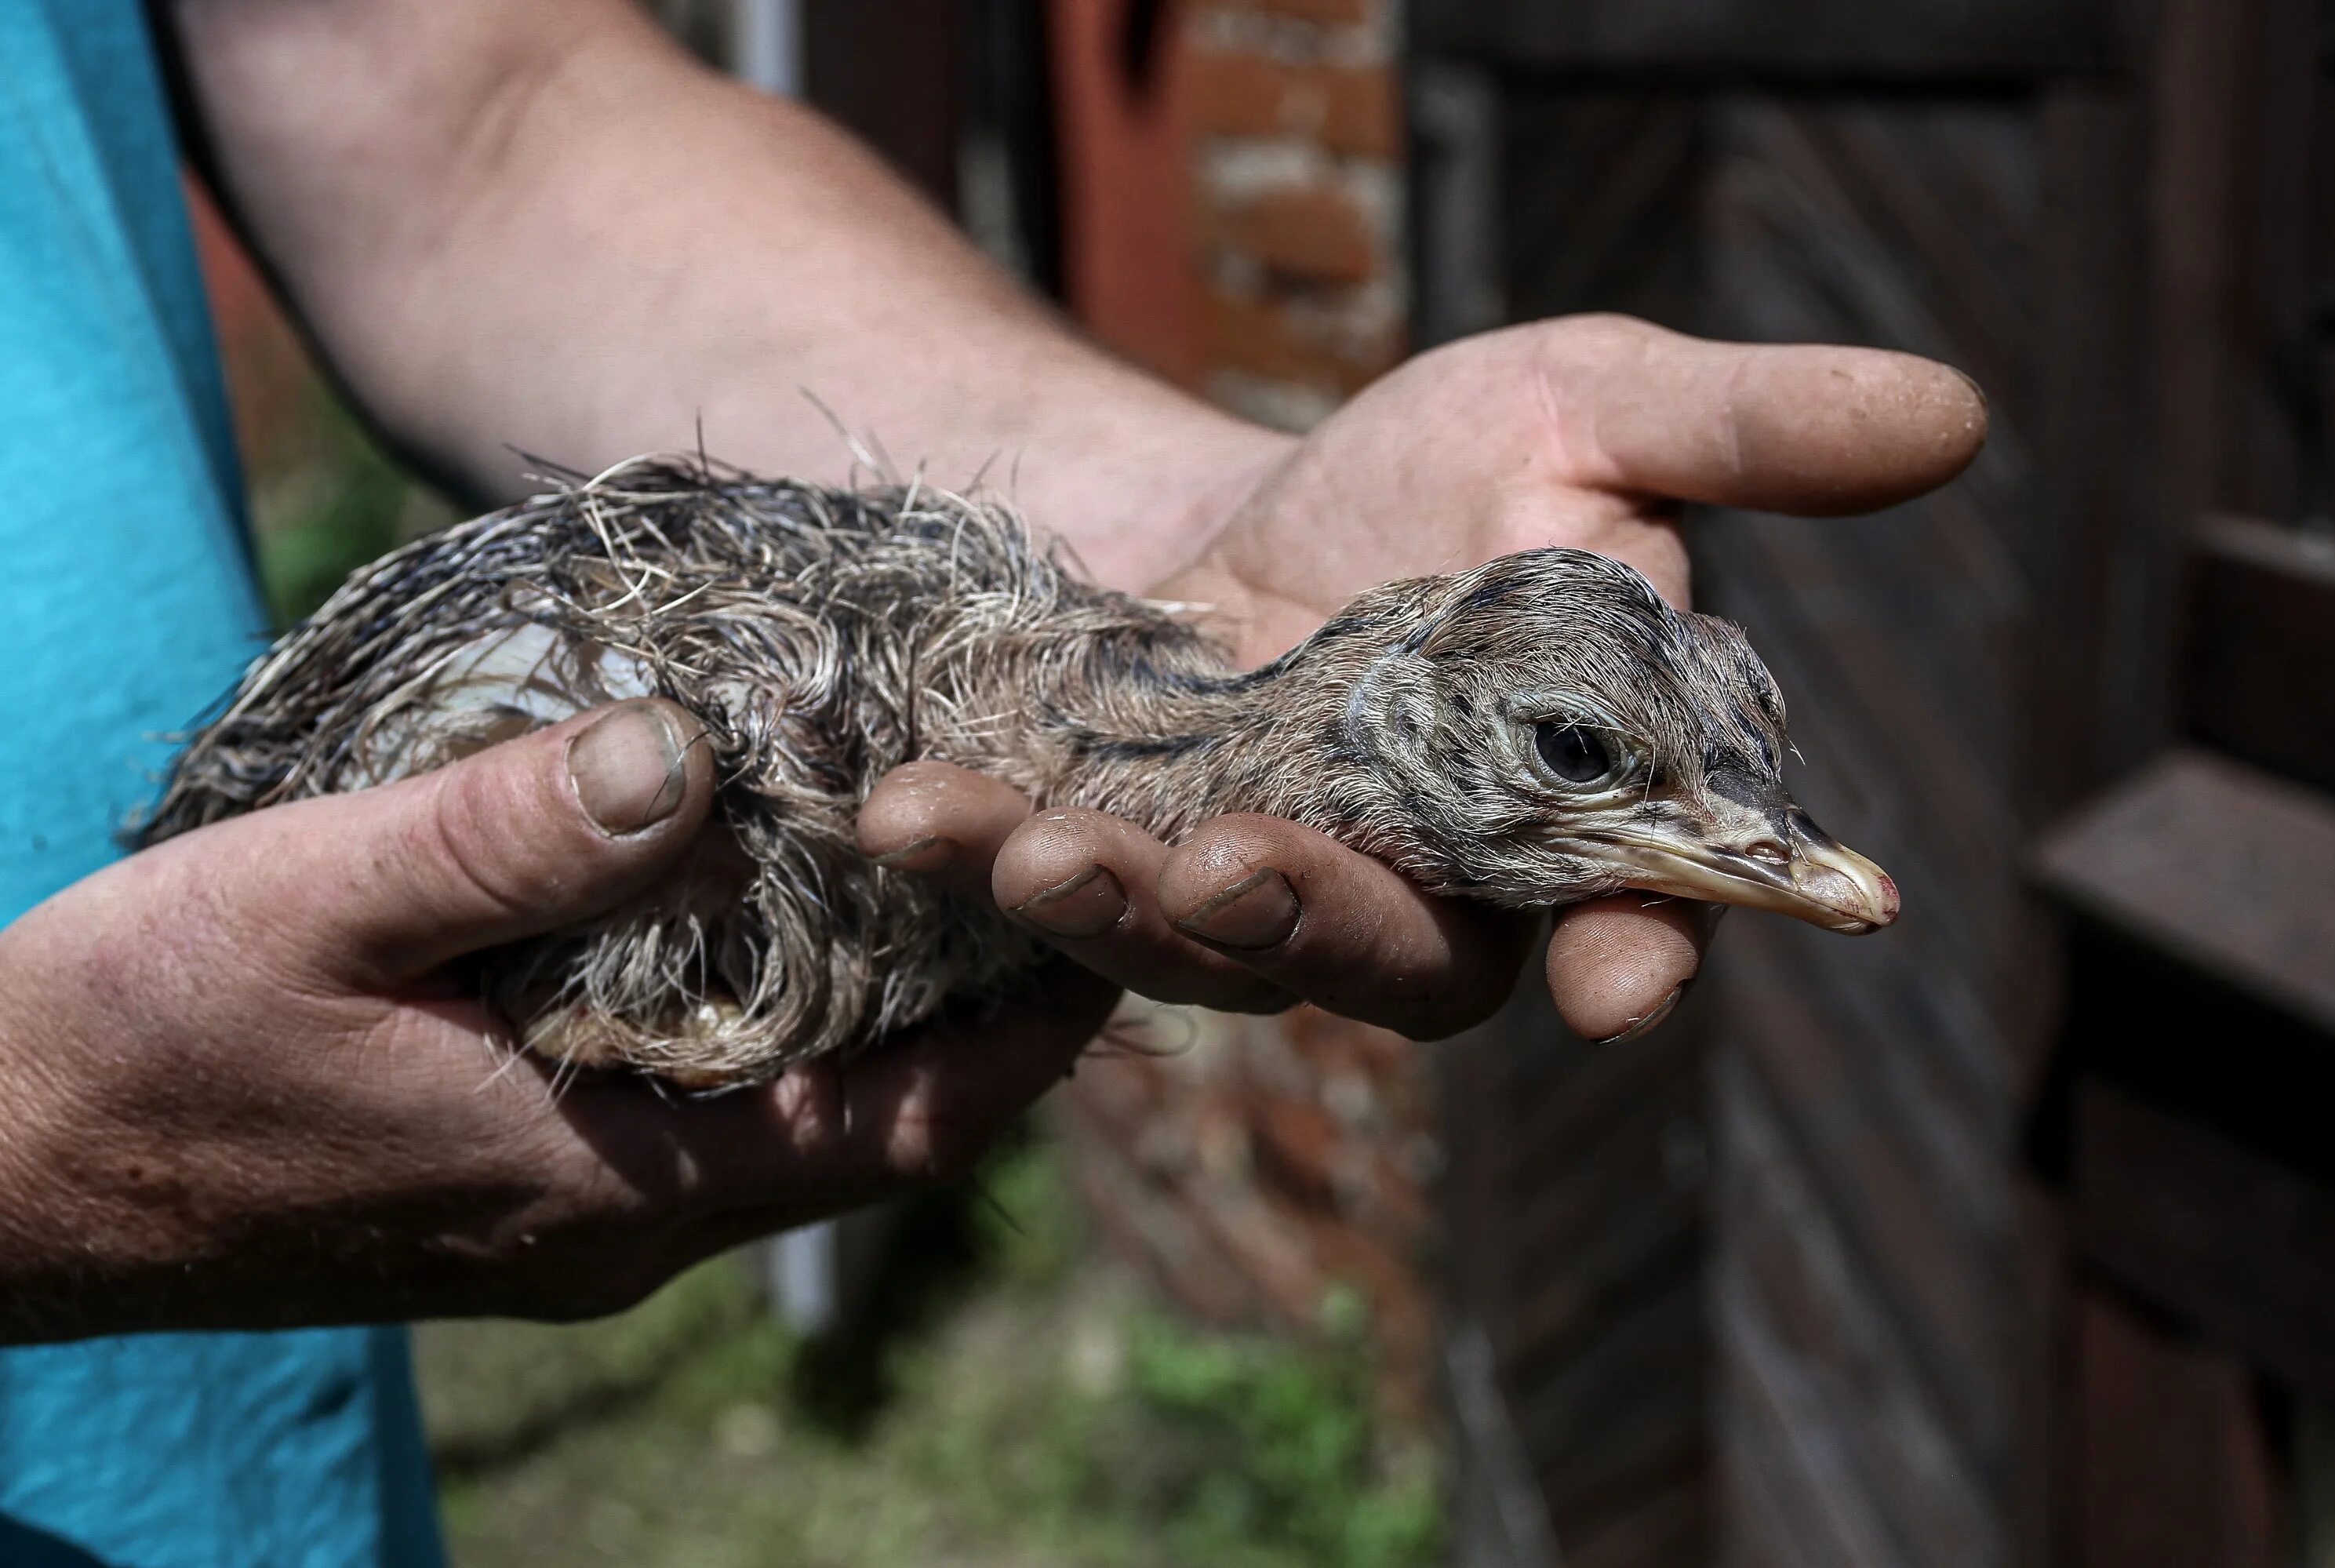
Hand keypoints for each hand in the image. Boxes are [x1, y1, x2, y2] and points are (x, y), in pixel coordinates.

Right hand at [0, 700, 1112, 1341]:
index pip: (901, 1136)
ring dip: (876, 1022)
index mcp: (613, 1181)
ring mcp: (572, 1221)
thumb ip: (510, 835)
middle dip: (973, 1020)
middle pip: (870, 1133)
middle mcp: (623, 1226)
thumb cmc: (133, 1044)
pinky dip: (770, 1032)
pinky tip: (767, 926)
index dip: (1027, 1044)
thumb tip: (697, 757)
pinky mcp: (516, 1190)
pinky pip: (701, 1113)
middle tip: (1049, 871)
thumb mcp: (311, 906)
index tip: (1115, 930)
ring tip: (943, 880)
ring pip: (791, 1125)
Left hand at [866, 316, 1983, 1041]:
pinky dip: (990, 852)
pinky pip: (1069, 896)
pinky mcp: (1129, 877)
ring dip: (1121, 908)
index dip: (1636, 953)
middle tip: (1232, 873)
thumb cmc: (1442, 467)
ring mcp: (1269, 900)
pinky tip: (913, 804)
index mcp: (1568, 811)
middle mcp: (1429, 890)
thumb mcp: (1585, 405)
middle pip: (1397, 965)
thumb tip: (1959, 410)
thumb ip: (1744, 432)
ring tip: (1031, 839)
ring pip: (1213, 954)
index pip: (1630, 911)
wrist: (1247, 501)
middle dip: (1314, 925)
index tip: (1620, 986)